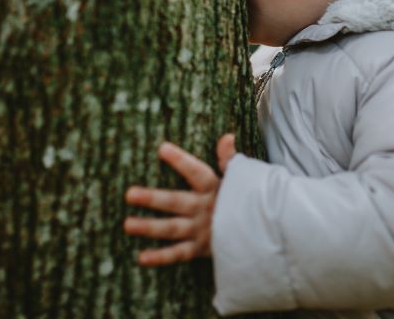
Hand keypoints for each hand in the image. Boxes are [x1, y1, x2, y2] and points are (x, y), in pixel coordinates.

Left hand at [123, 133, 236, 265]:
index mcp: (215, 189)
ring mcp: (202, 230)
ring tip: (128, 224)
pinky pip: (179, 254)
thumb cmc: (248, 199)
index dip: (181, 161)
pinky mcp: (201, 248)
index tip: (162, 148)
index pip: (197, 172)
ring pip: (173, 228)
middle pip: (176, 202)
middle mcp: (206, 209)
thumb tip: (227, 136)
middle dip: (153, 198)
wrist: (265, 231)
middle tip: (129, 194)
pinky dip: (161, 257)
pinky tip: (142, 257)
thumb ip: (229, 159)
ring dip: (150, 227)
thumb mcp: (243, 177)